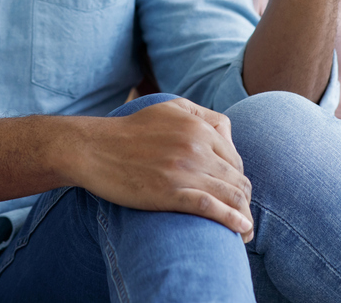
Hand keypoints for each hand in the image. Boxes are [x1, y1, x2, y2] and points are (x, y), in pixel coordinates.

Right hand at [73, 98, 253, 242]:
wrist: (94, 148)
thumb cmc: (130, 130)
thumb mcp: (169, 108)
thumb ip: (201, 114)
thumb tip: (226, 133)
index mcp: (198, 128)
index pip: (235, 159)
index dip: (238, 179)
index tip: (235, 194)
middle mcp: (196, 147)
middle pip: (238, 179)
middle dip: (244, 200)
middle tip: (243, 217)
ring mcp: (184, 171)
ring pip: (231, 195)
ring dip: (244, 216)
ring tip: (245, 231)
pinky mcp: (171, 193)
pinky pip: (212, 208)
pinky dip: (232, 221)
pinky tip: (240, 230)